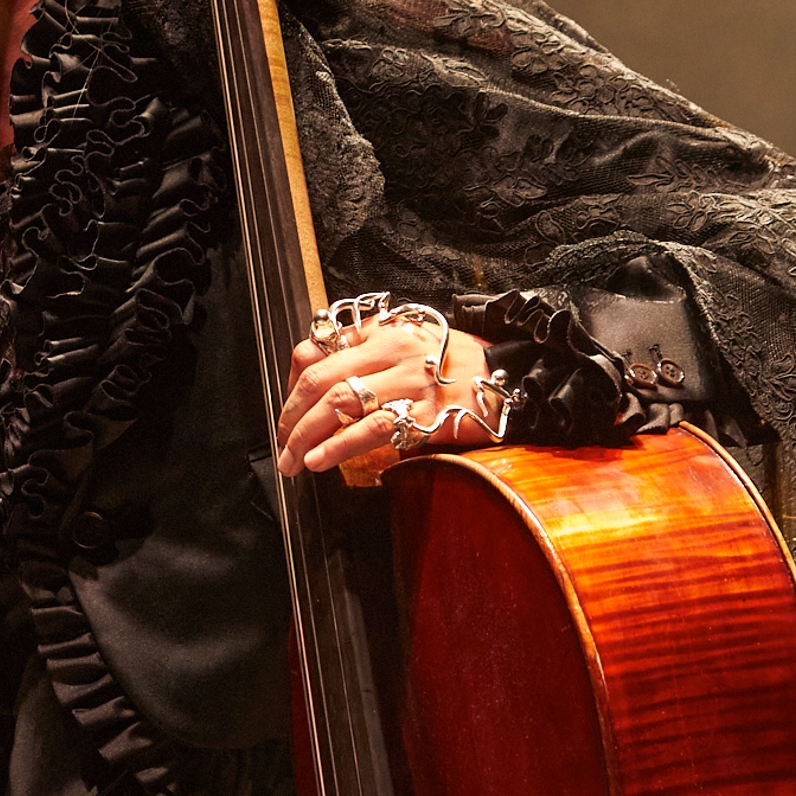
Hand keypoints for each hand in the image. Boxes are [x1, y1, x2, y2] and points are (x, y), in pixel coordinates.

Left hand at [275, 313, 496, 478]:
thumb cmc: (457, 366)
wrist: (514, 375)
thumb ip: (365, 354)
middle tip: (281, 445)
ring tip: (293, 461)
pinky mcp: (428, 413)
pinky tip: (321, 461)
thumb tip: (313, 369)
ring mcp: (410, 381)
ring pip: (341, 403)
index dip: (292, 388)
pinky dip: (340, 446)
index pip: (317, 354)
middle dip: (291, 416)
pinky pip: (375, 428)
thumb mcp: (407, 345)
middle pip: (321, 380)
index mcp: (381, 333)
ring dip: (307, 436)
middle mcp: (392, 351)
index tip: (287, 416)